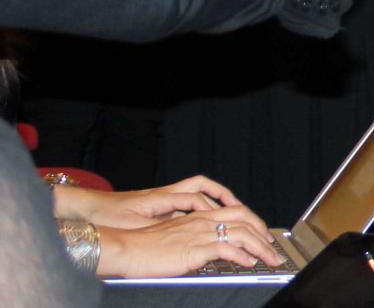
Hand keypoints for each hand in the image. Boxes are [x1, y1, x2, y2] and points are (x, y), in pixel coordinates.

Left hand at [55, 175, 241, 228]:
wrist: (87, 208)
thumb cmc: (107, 215)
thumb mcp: (132, 225)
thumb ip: (158, 228)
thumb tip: (181, 233)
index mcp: (161, 197)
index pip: (196, 198)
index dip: (212, 209)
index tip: (225, 220)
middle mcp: (165, 194)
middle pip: (202, 186)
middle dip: (223, 195)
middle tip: (240, 208)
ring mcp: (162, 199)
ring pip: (195, 193)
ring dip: (213, 200)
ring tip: (230, 213)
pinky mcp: (157, 207)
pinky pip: (186, 204)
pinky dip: (200, 210)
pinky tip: (203, 224)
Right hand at [95, 205, 282, 277]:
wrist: (124, 248)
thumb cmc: (144, 247)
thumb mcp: (176, 239)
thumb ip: (196, 241)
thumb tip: (214, 252)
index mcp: (198, 216)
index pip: (236, 212)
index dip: (254, 223)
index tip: (264, 236)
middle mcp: (202, 220)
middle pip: (244, 219)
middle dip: (264, 234)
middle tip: (274, 250)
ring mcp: (199, 233)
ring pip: (240, 233)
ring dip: (260, 247)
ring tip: (270, 259)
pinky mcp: (193, 248)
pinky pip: (225, 248)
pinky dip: (241, 255)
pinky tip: (249, 263)